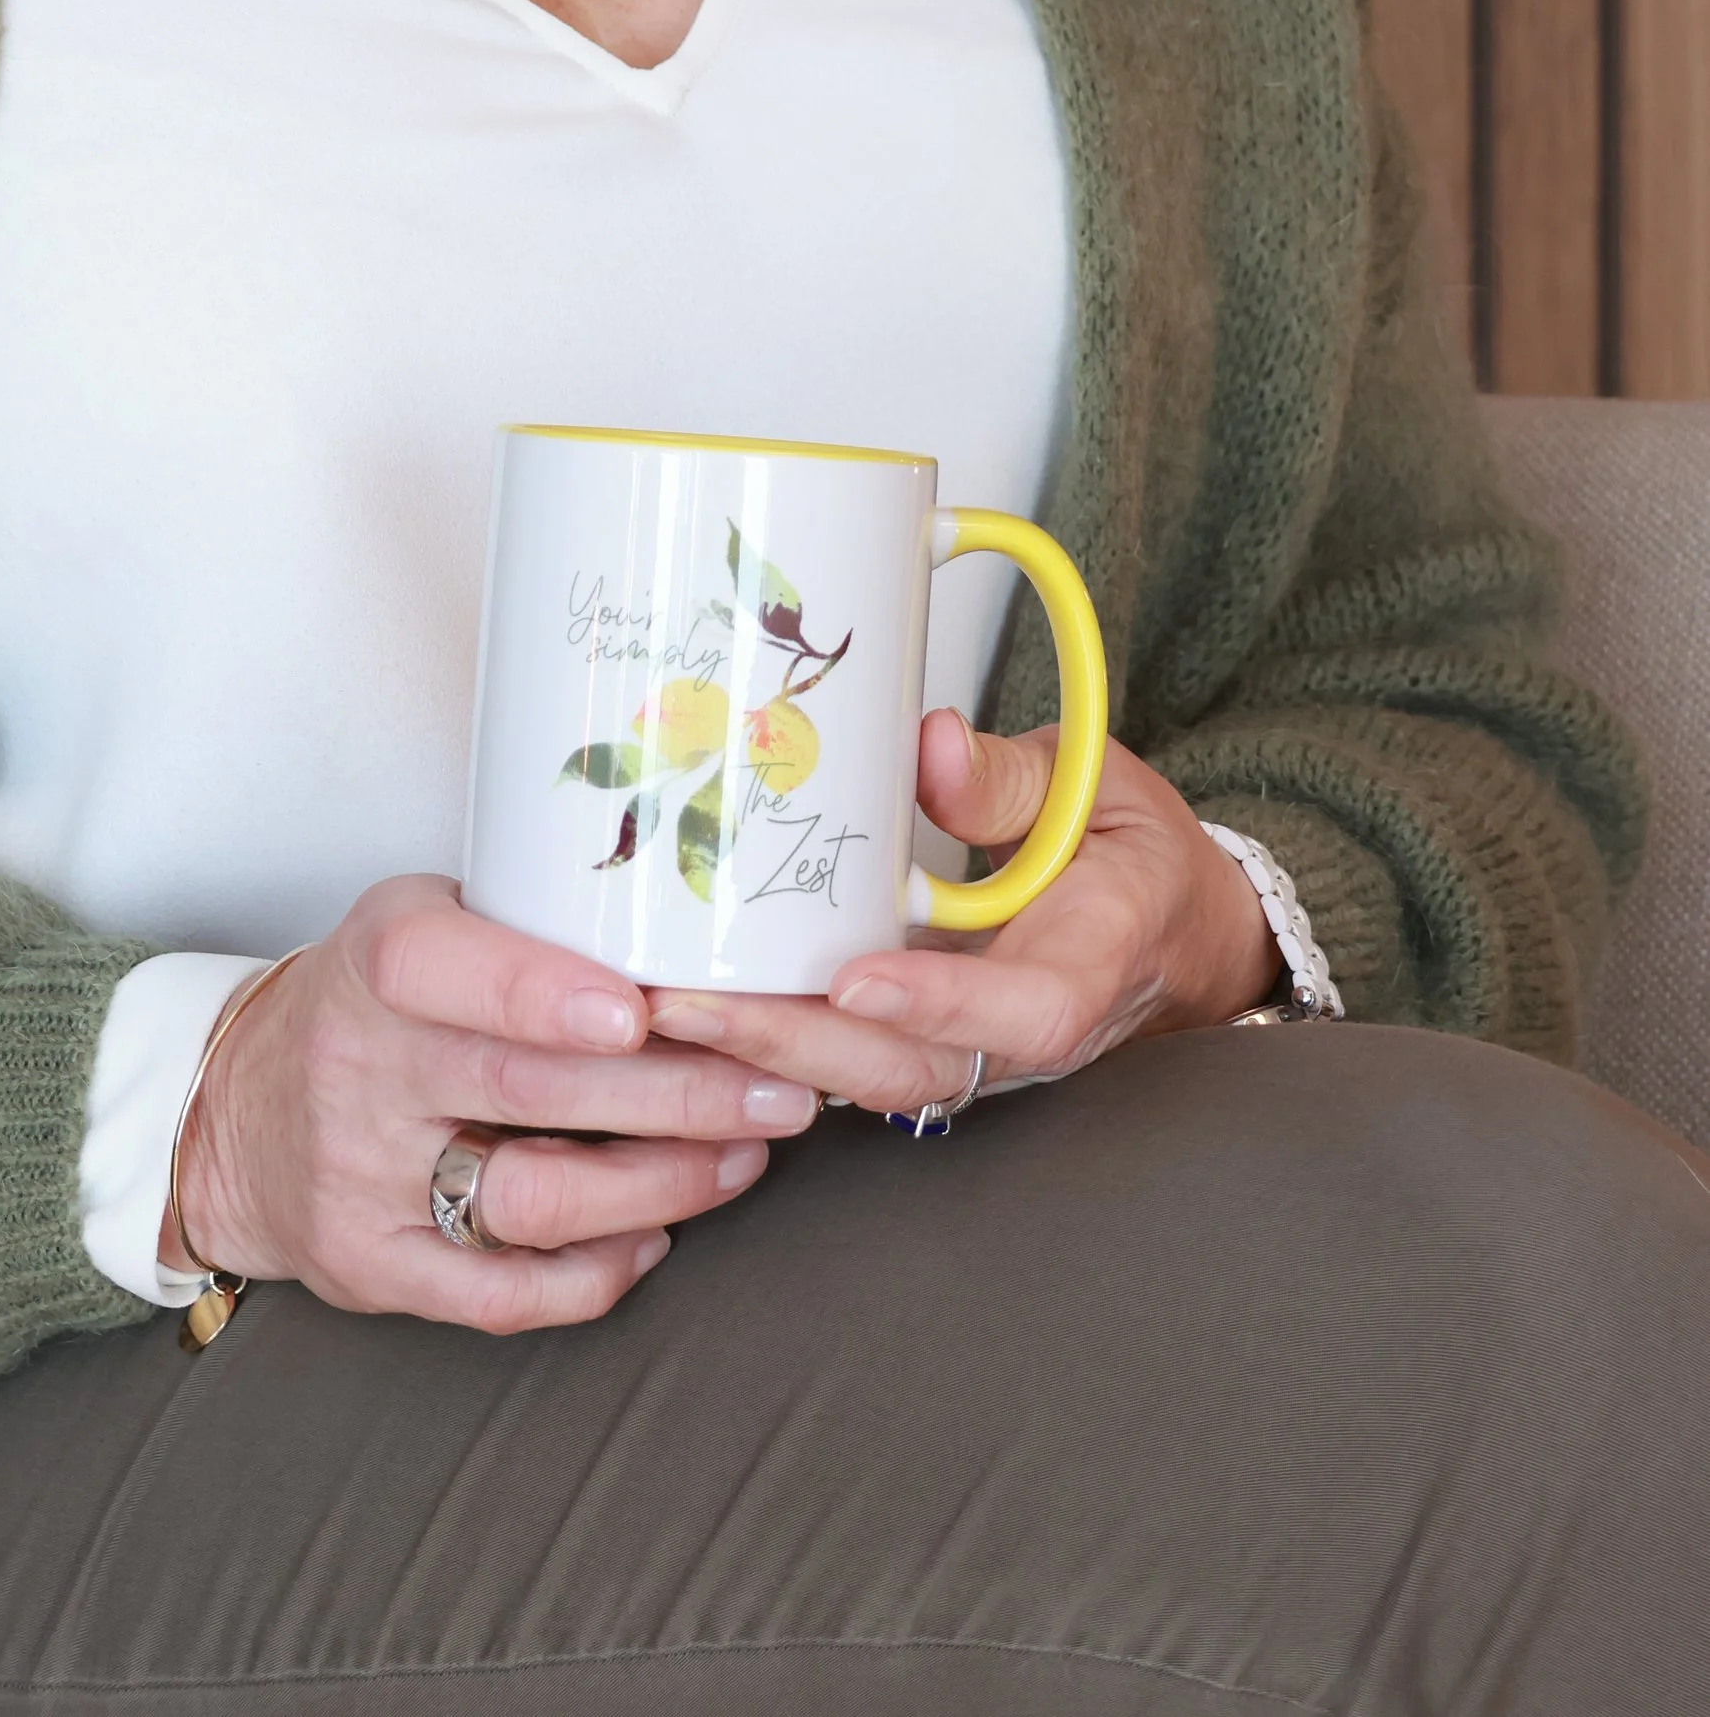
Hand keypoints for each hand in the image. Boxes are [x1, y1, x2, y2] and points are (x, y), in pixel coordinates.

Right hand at [174, 873, 822, 1331]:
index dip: (543, 993)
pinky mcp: (372, 1267)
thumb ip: (533, 924)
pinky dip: (595, 1273)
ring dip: (660, 1186)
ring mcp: (361, 1178)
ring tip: (744, 1157)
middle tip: (778, 1090)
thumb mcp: (425, 920)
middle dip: (675, 1097)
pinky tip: (656, 1237)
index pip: (445, 968)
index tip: (641, 1008)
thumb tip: (705, 930)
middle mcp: (359, 1068)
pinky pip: (500, 1294)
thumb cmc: (377, 1000)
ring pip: (530, 1201)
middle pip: (527, 1093)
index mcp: (377, 960)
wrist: (243, 1107)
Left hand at [646, 717, 1282, 1115]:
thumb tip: (929, 744)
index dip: (939, 1005)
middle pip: (914, 1072)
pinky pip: (849, 1065)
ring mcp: (970, 1051)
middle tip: (691, 1007)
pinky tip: (685, 1024)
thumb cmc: (1133, 856)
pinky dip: (770, 1053)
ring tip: (658, 1017)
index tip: (854, 983)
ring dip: (764, 1058)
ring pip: (869, 1083)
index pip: (1025, 1009)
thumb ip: (1013, 777)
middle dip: (797, 1047)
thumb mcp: (1099, 787)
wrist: (1171, 935)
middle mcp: (1023, 1033)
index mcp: (1091, 961)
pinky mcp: (924, 1046)